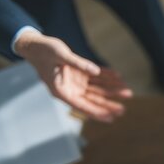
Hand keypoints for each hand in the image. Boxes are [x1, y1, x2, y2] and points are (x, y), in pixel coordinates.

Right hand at [15, 30, 132, 122]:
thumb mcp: (60, 55)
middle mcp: (70, 88)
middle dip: (108, 104)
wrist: (35, 44)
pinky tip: (119, 77)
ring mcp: (76, 81)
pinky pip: (96, 76)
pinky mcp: (80, 73)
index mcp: (61, 90)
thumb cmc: (43, 51)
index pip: (82, 105)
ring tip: (127, 92)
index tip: (110, 118)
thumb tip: (95, 71)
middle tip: (123, 110)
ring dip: (112, 90)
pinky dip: (107, 76)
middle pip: (92, 99)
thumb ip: (78, 63)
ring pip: (97, 88)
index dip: (96, 112)